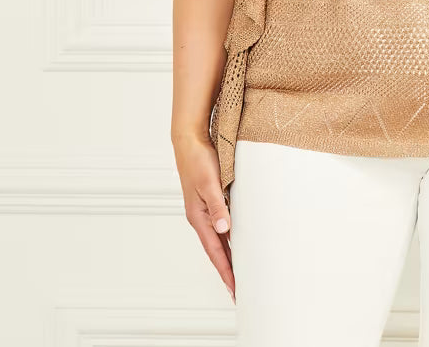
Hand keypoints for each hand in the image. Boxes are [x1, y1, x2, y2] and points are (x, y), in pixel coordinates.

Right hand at [173, 132, 234, 300]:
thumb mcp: (210, 183)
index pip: (215, 251)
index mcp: (198, 217)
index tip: (234, 289)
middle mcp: (200, 216)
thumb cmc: (198, 159)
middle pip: (216, 250)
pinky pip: (220, 224)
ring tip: (239, 271)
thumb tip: (224, 230)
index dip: (226, 270)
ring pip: (218, 238)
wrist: (189, 140)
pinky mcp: (209, 199)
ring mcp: (204, 209)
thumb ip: (217, 207)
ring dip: (228, 255)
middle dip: (227, 270)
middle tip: (239, 289)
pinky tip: (236, 239)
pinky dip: (228, 237)